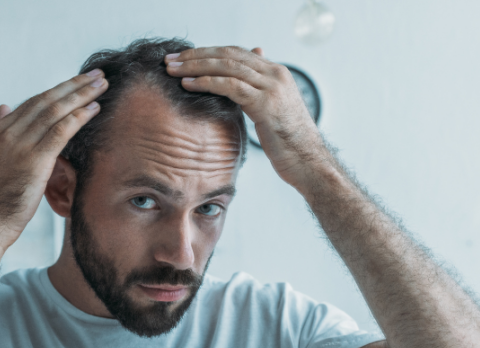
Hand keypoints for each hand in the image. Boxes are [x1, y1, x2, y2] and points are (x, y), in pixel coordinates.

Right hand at [0, 69, 108, 252]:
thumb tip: (3, 107)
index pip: (33, 104)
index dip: (57, 91)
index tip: (76, 83)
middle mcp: (8, 133)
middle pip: (46, 101)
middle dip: (73, 86)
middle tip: (96, 75)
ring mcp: (20, 145)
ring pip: (56, 111)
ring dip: (81, 95)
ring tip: (102, 85)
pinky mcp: (34, 159)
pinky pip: (61, 131)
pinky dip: (79, 117)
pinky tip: (94, 108)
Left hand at [165, 46, 328, 190]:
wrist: (309, 162)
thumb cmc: (289, 143)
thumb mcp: (272, 112)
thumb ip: (257, 94)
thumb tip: (240, 86)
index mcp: (276, 72)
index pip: (235, 53)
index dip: (207, 53)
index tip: (184, 58)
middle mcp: (275, 74)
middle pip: (228, 54)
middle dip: (196, 55)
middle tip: (171, 59)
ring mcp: (272, 86)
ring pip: (226, 66)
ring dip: (195, 66)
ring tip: (172, 69)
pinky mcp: (266, 103)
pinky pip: (230, 86)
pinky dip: (206, 82)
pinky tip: (187, 84)